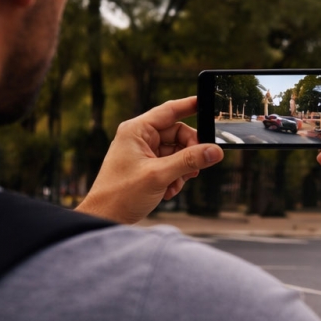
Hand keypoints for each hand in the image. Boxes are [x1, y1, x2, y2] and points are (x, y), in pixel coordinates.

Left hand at [77, 97, 223, 223]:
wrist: (105, 217)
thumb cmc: (120, 194)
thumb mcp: (159, 175)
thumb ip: (189, 161)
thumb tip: (215, 151)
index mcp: (136, 131)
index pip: (169, 111)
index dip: (190, 106)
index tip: (209, 103)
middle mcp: (140, 138)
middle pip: (178, 135)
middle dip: (189, 152)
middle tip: (196, 167)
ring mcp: (144, 153)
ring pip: (177, 152)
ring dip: (182, 169)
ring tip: (176, 183)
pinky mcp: (147, 167)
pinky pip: (171, 165)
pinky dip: (175, 177)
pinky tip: (169, 190)